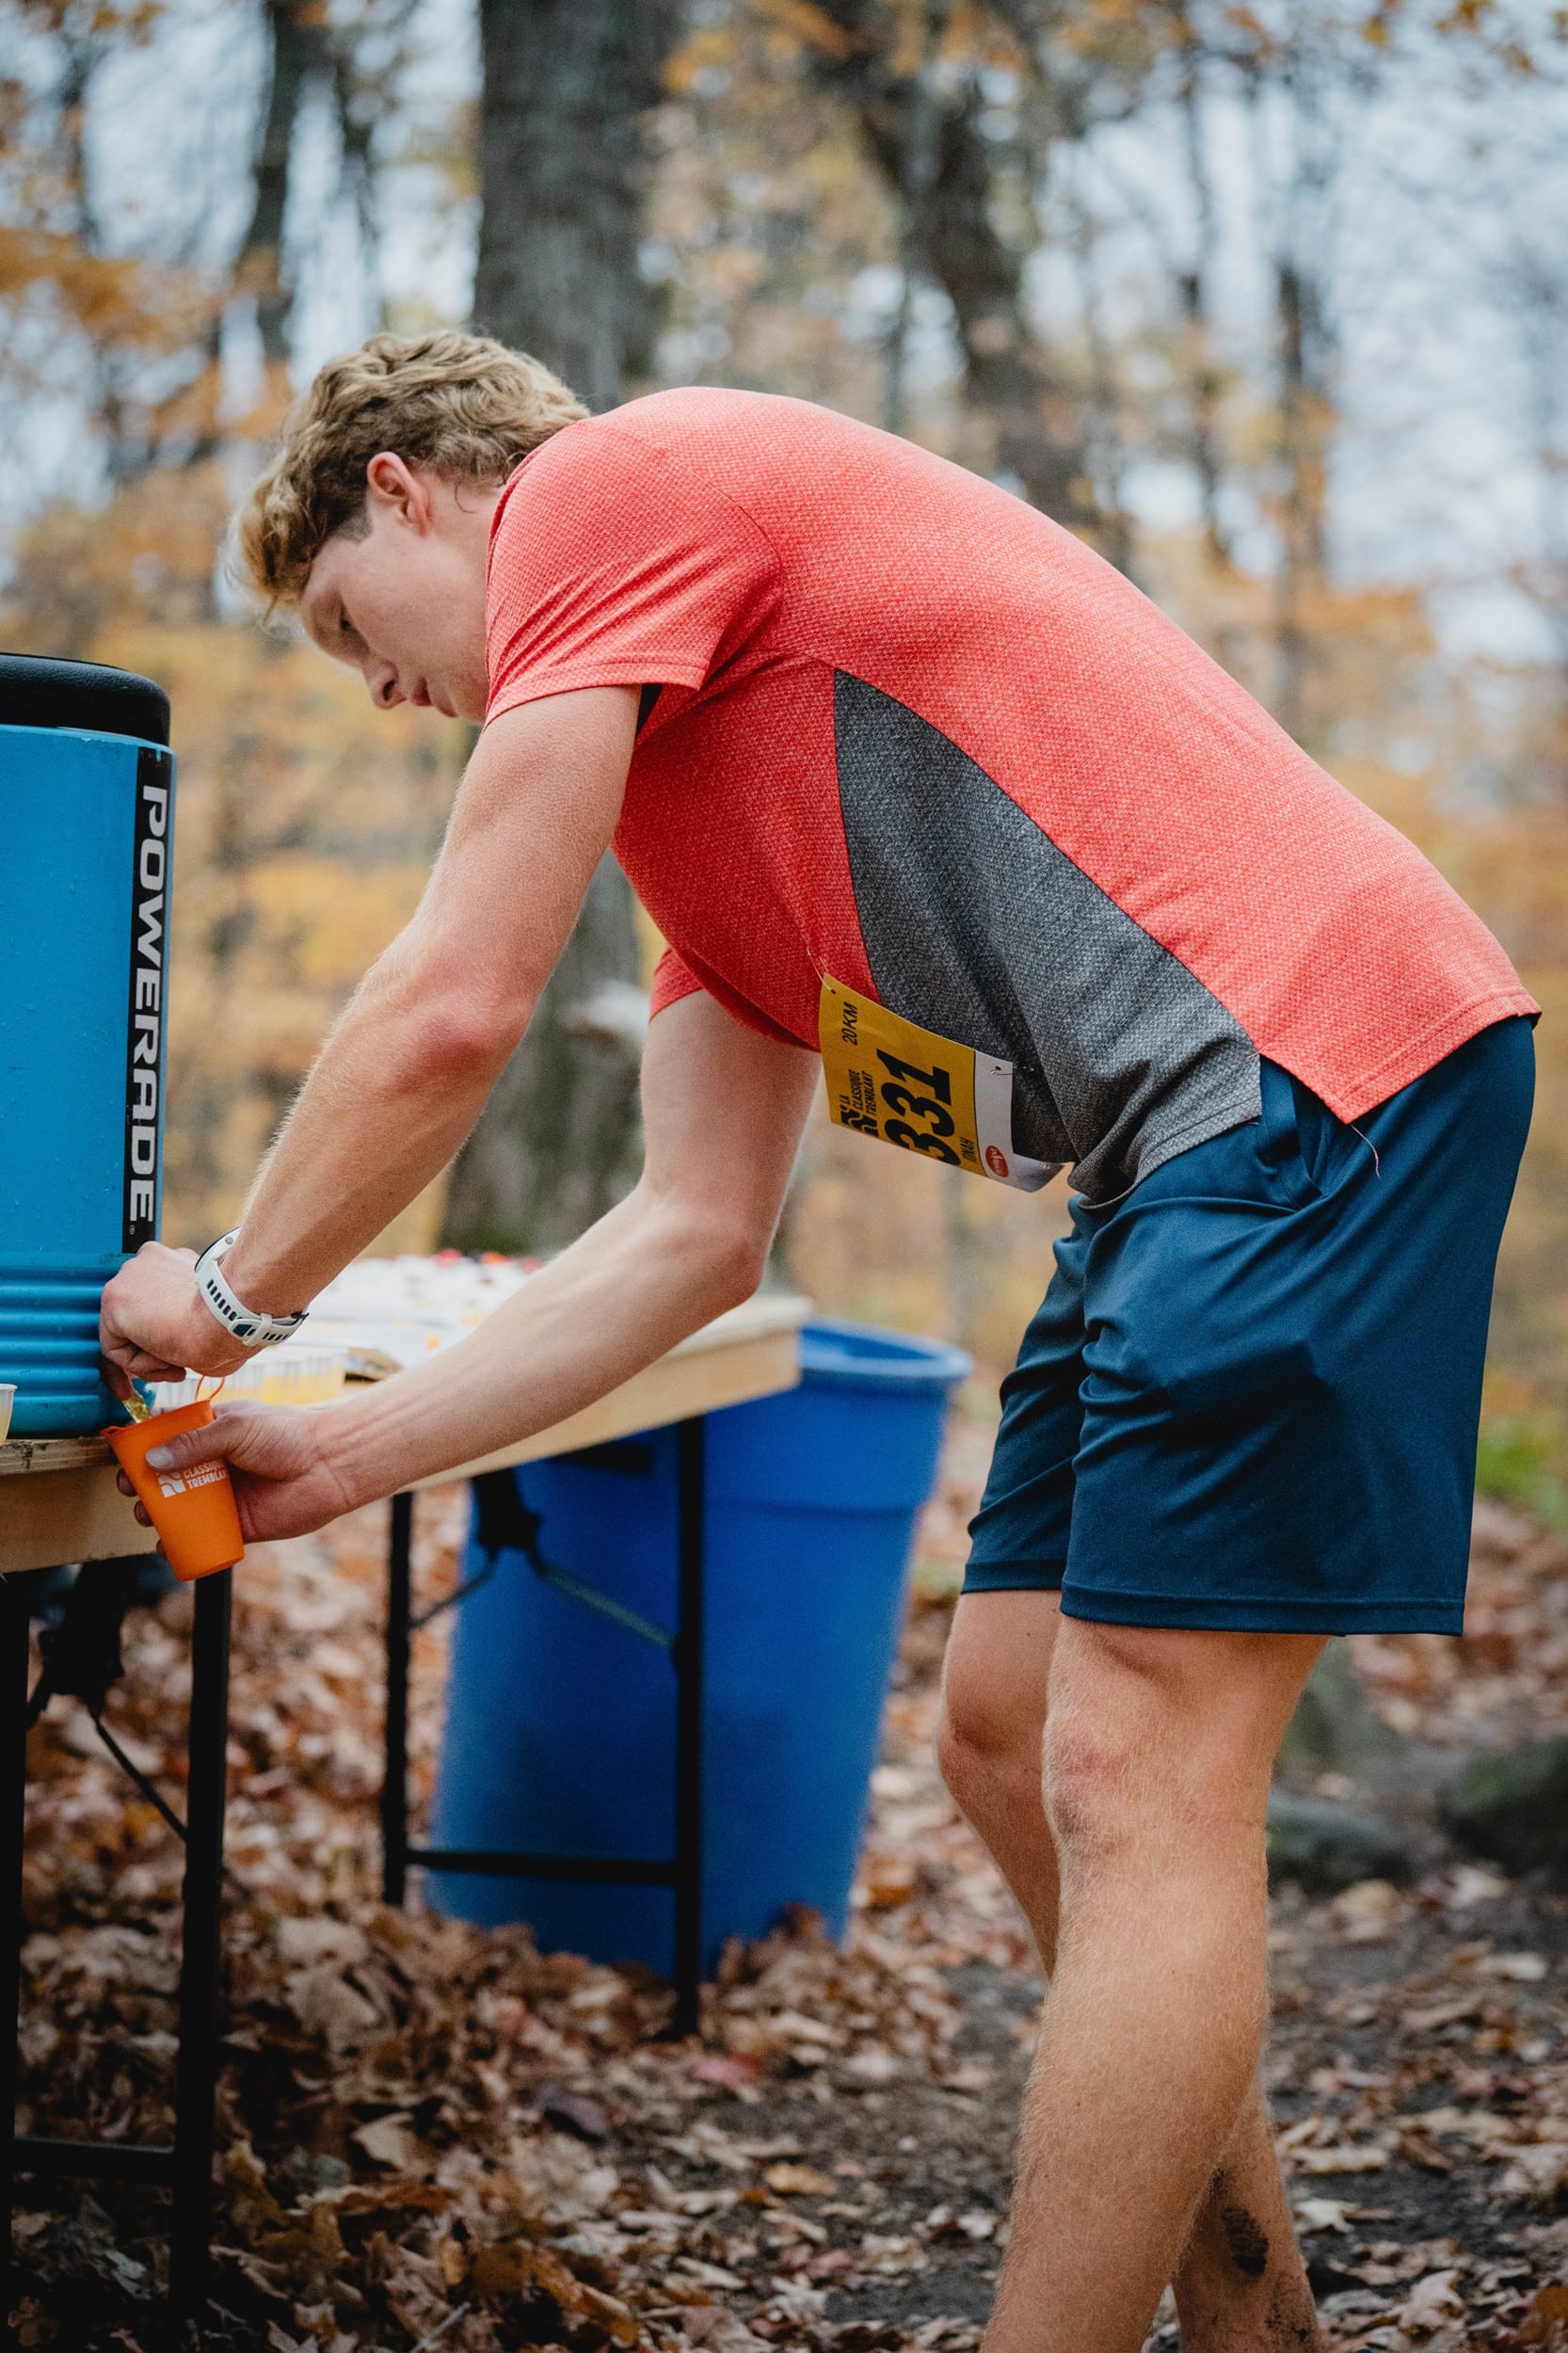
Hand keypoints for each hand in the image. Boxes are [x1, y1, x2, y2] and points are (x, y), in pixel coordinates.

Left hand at [99, 1241, 250, 1395]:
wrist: (229, 1315)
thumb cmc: (233, 1318)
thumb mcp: (209, 1313)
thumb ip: (188, 1317)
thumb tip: (181, 1346)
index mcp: (176, 1262)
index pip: (156, 1301)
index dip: (165, 1332)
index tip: (179, 1351)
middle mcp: (149, 1262)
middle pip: (137, 1317)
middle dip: (154, 1348)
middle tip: (176, 1367)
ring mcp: (129, 1276)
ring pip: (125, 1332)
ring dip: (149, 1357)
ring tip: (176, 1365)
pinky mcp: (113, 1299)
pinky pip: (114, 1346)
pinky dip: (137, 1363)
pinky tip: (164, 1359)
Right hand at [115, 1400, 356, 1543]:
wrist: (329, 1465)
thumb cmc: (287, 1435)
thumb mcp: (237, 1427)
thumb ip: (195, 1443)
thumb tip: (152, 1459)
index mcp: (211, 1433)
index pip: (167, 1438)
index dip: (143, 1448)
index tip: (123, 1457)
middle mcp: (213, 1464)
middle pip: (166, 1476)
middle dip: (143, 1485)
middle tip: (129, 1490)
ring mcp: (223, 1494)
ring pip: (179, 1507)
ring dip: (156, 1514)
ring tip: (146, 1515)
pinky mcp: (236, 1524)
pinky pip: (202, 1536)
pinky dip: (180, 1543)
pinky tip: (164, 1545)